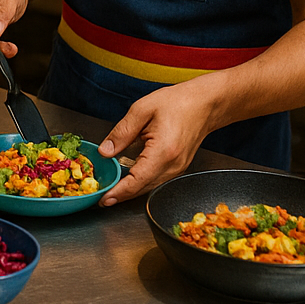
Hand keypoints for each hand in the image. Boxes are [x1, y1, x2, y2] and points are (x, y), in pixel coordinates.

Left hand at [97, 80, 214, 205]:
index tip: (103, 200)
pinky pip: (156, 179)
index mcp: (163, 152)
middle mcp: (173, 165)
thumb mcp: (141, 110)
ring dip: (130, 190)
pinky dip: (140, 182)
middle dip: (121, 195)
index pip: (138, 180)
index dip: (119, 192)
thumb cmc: (177, 103)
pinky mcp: (178, 167)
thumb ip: (121, 132)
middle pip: (143, 188)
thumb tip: (105, 151)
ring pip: (150, 186)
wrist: (204, 104)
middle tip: (100, 198)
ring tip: (110, 190)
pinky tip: (127, 179)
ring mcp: (177, 168)